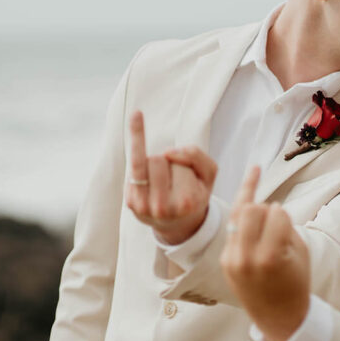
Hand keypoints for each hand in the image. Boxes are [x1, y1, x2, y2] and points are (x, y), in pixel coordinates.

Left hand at [126, 111, 217, 244]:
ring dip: (153, 162)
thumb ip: (196, 156)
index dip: (183, 161)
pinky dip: (136, 140)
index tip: (185, 168)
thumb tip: (168, 152)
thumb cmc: (195, 194)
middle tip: (173, 178)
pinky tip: (137, 116)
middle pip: (158, 160)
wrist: (179, 224)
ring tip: (161, 178)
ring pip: (144, 160)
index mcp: (187, 202)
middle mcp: (163, 208)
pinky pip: (132, 165)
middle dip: (167, 161)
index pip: (179, 163)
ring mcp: (143, 207)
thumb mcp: (209, 175)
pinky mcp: (130, 203)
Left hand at [220, 167, 310, 340]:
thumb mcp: (300, 252)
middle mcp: (247, 257)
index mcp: (270, 257)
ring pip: (238, 213)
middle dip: (266, 209)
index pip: (276, 214)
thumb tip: (271, 206)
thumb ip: (286, 226)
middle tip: (274, 222)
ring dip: (252, 206)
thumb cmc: (296, 283)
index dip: (283, 215)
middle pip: (253, 209)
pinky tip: (251, 177)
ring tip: (258, 184)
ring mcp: (232, 258)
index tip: (286, 225)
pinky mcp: (226, 259)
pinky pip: (232, 226)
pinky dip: (242, 210)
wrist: (279, 317)